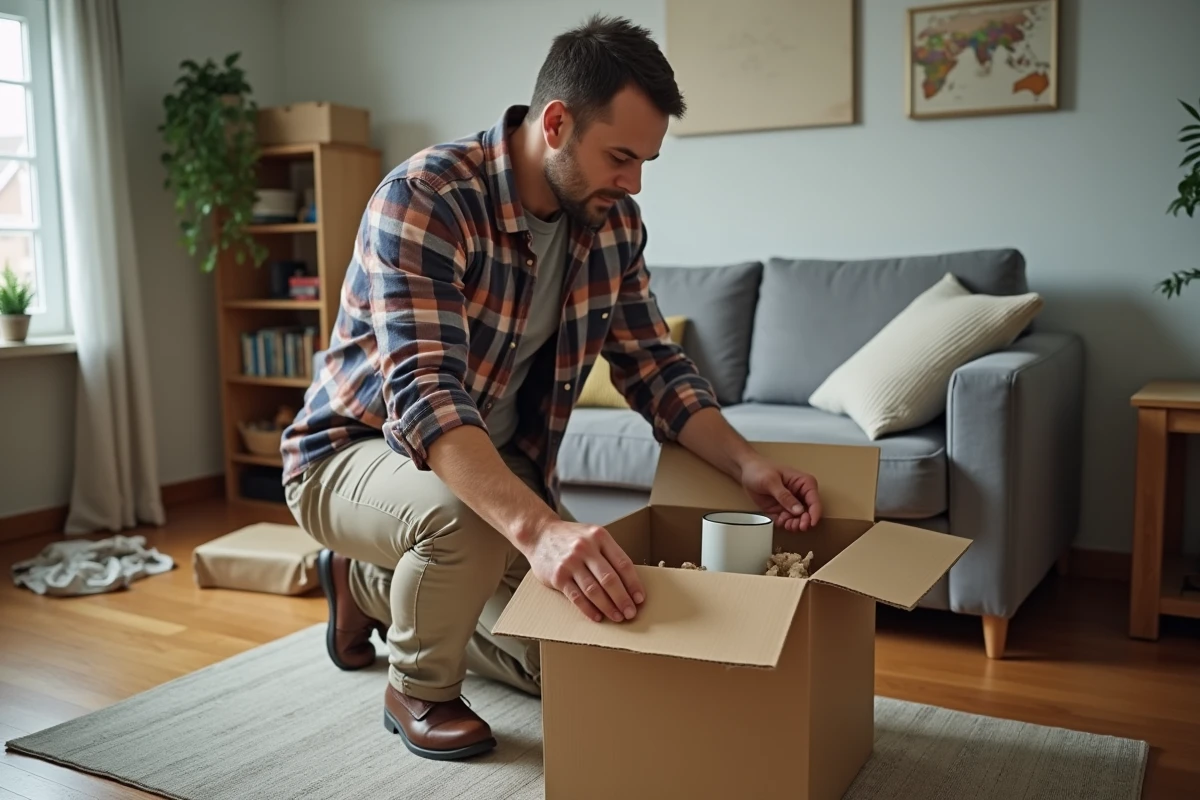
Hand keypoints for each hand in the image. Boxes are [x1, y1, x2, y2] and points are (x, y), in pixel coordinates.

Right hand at [520, 520, 645, 622]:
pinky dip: (588, 609)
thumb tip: (628, 583)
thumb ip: (609, 554)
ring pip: (594, 590)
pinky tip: (597, 617)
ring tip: (617, 617)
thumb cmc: (570, 538)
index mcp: (599, 537)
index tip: (639, 598)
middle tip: (631, 612)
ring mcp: (570, 562)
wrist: (539, 534)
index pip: (623, 564)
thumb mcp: (593, 536)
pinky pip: (576, 597)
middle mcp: (585, 548)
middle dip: (623, 599)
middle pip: (610, 579)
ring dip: (608, 607)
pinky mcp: (558, 576)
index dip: (634, 584)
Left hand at [739, 458, 821, 530]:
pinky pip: (787, 521)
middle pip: (809, 513)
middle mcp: (801, 494)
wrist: (747, 472)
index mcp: (804, 483)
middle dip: (803, 522)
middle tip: (795, 526)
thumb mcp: (771, 481)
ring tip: (786, 525)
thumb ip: (784, 496)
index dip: (814, 513)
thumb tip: (798, 510)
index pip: (814, 500)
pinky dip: (784, 523)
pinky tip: (779, 521)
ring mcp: (792, 503)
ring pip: (799, 519)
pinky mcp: (782, 510)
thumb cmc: (760, 470)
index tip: (810, 523)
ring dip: (794, 524)